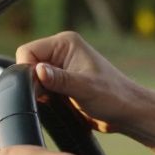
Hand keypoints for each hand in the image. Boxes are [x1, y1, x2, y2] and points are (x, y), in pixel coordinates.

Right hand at [15, 31, 150, 131]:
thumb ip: (59, 79)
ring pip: (32, 77)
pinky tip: (58, 103)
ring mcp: (61, 66)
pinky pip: (40, 86)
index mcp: (66, 43)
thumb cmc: (113, 97)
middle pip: (28, 63)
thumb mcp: (85, 88)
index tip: (40, 87)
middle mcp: (61, 51)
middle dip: (33, 82)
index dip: (28, 70)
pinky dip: (43, 96)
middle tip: (51, 96)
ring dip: (39, 90)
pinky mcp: (61, 81)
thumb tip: (37, 70)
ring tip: (59, 100)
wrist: (127, 112)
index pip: (28, 51)